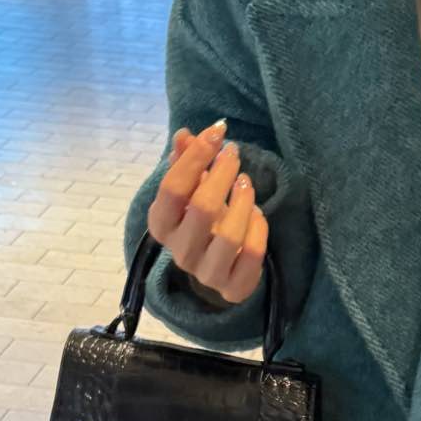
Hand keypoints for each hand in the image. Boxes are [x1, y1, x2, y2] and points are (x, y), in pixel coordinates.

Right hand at [146, 120, 268, 305]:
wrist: (217, 268)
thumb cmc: (201, 222)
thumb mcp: (189, 192)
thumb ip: (185, 163)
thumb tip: (184, 134)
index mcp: (161, 226)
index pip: (173, 188)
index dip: (196, 156)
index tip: (217, 132)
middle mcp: (180, 252)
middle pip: (202, 207)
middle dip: (222, 174)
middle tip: (233, 155)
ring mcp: (207, 274)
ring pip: (229, 235)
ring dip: (243, 201)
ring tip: (246, 183)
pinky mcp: (234, 288)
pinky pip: (252, 254)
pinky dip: (259, 228)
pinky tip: (258, 214)